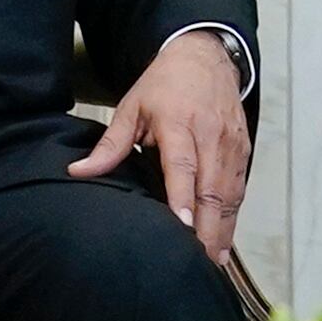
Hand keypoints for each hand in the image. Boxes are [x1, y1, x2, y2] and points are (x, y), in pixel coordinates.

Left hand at [71, 29, 249, 262]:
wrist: (205, 58)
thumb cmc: (166, 86)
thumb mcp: (131, 108)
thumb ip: (110, 145)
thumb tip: (78, 172)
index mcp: (178, 124)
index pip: (183, 166)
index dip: (183, 197)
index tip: (183, 226)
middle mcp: (210, 137)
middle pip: (212, 189)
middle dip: (207, 228)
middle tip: (198, 260)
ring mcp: (231, 146)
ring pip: (230, 195)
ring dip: (223, 230)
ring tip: (212, 261)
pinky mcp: (243, 152)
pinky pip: (239, 191)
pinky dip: (232, 218)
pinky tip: (223, 243)